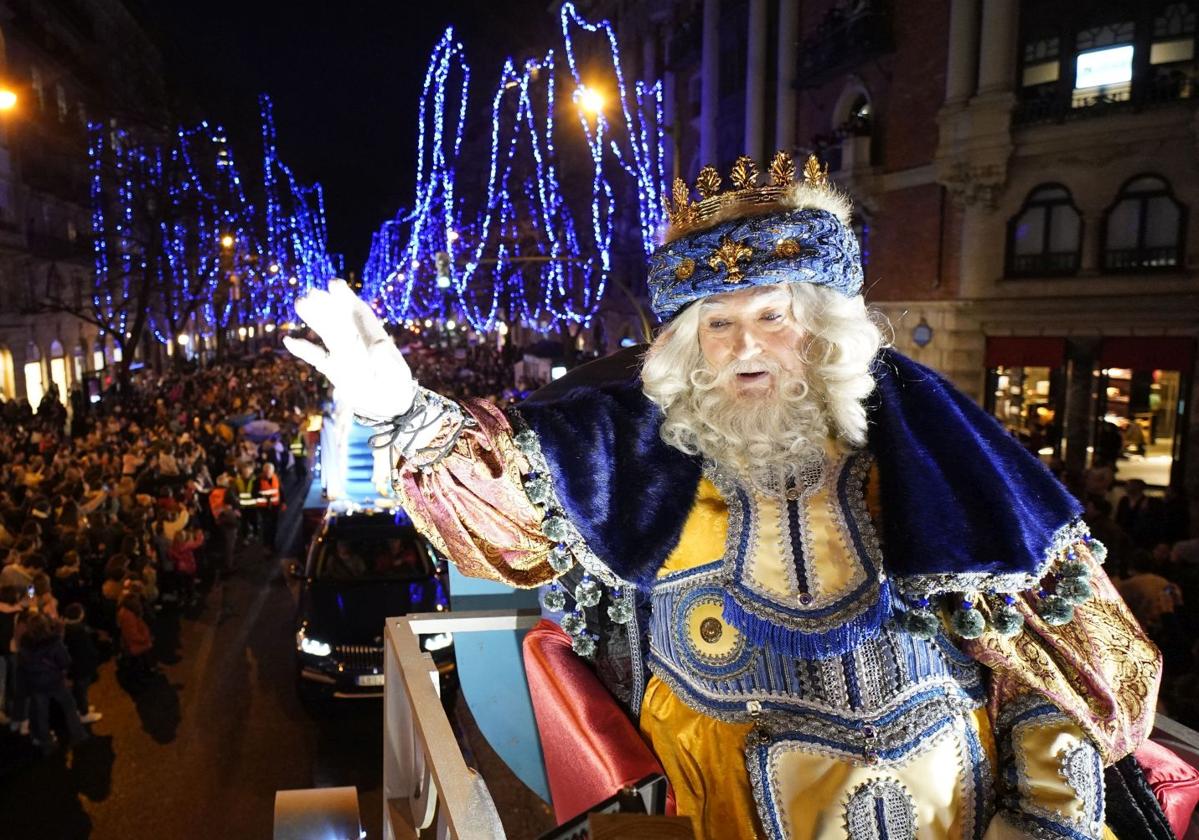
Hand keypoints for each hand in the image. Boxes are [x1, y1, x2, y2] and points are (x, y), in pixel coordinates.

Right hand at [284, 279, 415, 420]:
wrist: (388, 405)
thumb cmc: (395, 385)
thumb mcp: (394, 373)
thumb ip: (386, 359)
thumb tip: (381, 344)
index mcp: (373, 336)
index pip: (358, 313)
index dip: (346, 298)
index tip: (334, 285)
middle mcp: (356, 341)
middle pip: (339, 317)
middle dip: (327, 304)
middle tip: (312, 293)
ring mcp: (343, 353)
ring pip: (326, 331)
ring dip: (314, 318)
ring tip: (300, 303)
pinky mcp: (333, 368)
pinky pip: (316, 356)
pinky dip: (304, 349)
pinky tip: (289, 341)